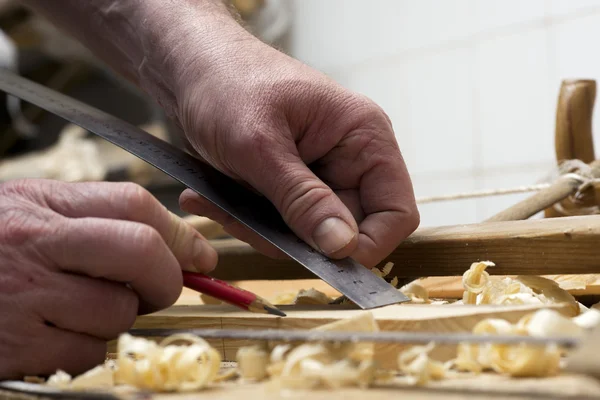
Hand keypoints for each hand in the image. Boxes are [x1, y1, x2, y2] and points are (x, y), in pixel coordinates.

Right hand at [0, 179, 215, 378]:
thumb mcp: (33, 210)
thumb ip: (98, 220)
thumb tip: (179, 247)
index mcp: (43, 204)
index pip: (136, 207)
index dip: (182, 234)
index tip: (201, 256)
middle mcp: (36, 246)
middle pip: (141, 253)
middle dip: (166, 277)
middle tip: (159, 286)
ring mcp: (25, 298)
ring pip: (119, 313)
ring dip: (118, 317)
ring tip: (81, 306)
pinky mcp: (16, 347)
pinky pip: (88, 353)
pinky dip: (86, 348)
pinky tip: (55, 332)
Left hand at [176, 39, 418, 267]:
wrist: (191, 66)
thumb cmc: (227, 83)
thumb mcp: (260, 146)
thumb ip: (302, 198)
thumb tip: (343, 247)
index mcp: (363, 137)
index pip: (396, 211)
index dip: (368, 244)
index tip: (323, 259)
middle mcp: (350, 159)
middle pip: (346, 230)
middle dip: (293, 239)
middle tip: (242, 222)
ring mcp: (319, 174)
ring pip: (307, 234)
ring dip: (260, 230)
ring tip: (214, 201)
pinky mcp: (291, 185)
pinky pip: (280, 223)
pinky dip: (246, 220)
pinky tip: (209, 198)